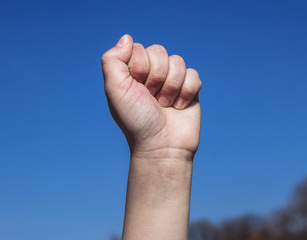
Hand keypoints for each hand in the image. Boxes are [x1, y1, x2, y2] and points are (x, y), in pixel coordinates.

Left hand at [101, 35, 200, 157]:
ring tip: (165, 105)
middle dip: (156, 77)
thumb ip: (112, 60)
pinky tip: (179, 107)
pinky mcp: (190, 89)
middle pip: (160, 51)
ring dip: (171, 87)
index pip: (139, 49)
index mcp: (132, 72)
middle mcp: (151, 74)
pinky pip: (194, 74)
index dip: (139, 67)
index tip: (137, 88)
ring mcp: (172, 81)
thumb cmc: (136, 120)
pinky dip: (187, 92)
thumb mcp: (114, 89)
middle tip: (151, 98)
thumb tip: (127, 38)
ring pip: (178, 61)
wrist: (161, 146)